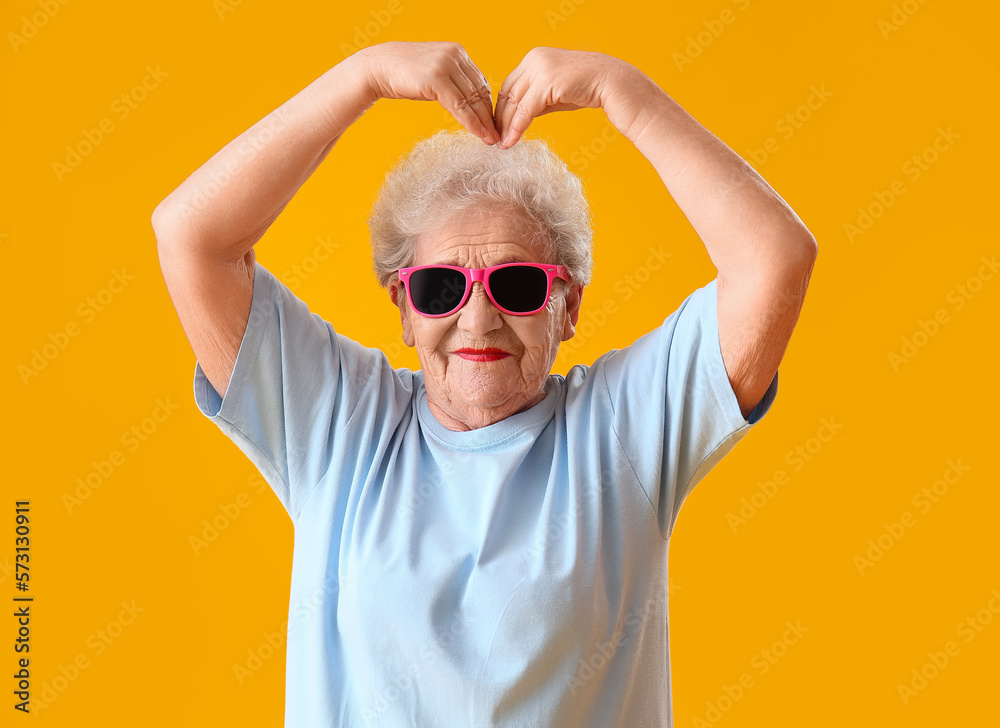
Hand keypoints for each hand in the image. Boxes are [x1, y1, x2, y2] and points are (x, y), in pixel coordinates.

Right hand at [360, 41, 498, 143]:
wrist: (378, 68)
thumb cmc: (405, 75)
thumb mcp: (435, 75)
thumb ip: (454, 83)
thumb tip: (472, 103)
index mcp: (458, 52)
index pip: (480, 82)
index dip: (489, 105)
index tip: (494, 123)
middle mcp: (455, 55)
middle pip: (480, 91)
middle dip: (490, 116)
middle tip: (498, 135)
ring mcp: (446, 65)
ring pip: (472, 99)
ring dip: (484, 122)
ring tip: (491, 139)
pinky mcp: (436, 78)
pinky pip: (460, 106)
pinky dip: (471, 122)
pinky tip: (479, 134)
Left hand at [493, 47, 623, 148]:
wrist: (613, 84)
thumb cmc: (587, 89)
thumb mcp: (555, 93)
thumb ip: (535, 101)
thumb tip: (518, 118)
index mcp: (534, 57)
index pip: (509, 85)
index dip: (501, 108)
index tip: (499, 128)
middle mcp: (534, 59)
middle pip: (508, 93)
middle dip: (500, 119)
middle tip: (496, 139)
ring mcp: (540, 68)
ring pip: (514, 102)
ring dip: (506, 126)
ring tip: (503, 144)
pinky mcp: (547, 82)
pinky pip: (525, 109)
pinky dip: (516, 127)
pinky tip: (512, 140)